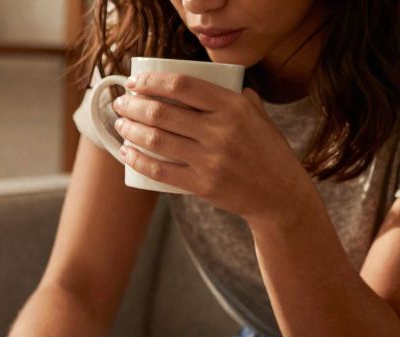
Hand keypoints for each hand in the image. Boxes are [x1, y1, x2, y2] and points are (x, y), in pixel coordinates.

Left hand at [111, 72, 309, 223]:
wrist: (279, 194)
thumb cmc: (267, 151)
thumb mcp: (259, 116)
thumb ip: (239, 97)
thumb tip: (216, 80)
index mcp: (234, 107)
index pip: (183, 85)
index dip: (153, 81)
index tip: (135, 82)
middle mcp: (221, 131)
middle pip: (162, 112)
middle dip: (133, 105)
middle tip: (121, 103)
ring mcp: (210, 159)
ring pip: (157, 140)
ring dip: (131, 130)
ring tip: (120, 124)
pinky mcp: (202, 184)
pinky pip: (161, 171)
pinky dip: (139, 160)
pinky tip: (126, 153)